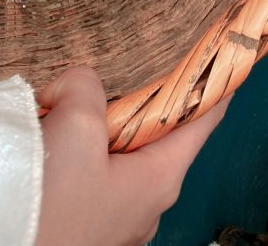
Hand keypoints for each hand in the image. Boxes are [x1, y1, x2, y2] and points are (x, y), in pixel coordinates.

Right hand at [35, 66, 229, 245]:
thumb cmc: (50, 204)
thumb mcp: (74, 125)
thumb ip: (86, 87)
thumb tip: (79, 86)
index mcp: (161, 177)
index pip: (205, 118)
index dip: (214, 80)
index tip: (222, 48)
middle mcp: (148, 200)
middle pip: (155, 129)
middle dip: (133, 94)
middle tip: (110, 66)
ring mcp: (116, 214)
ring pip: (117, 148)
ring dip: (94, 120)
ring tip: (61, 102)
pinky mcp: (86, 220)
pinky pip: (90, 168)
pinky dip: (74, 144)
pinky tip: (45, 135)